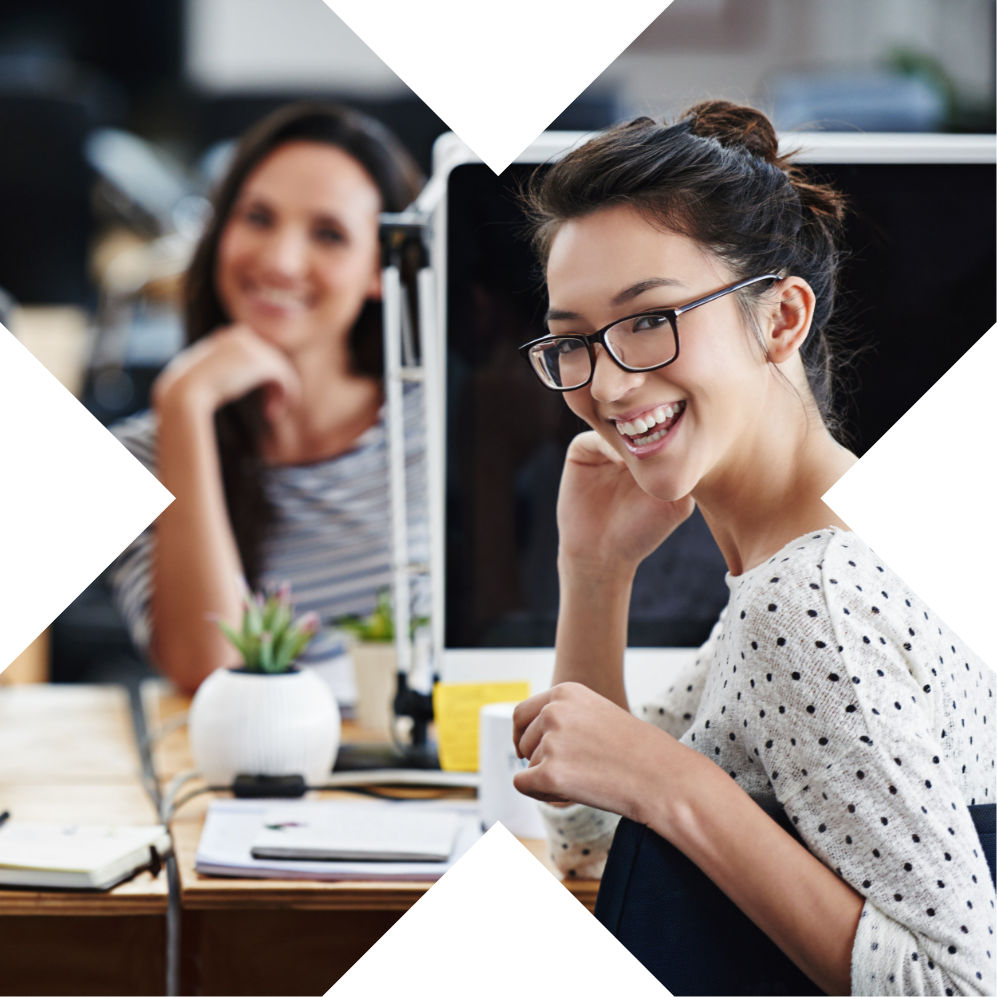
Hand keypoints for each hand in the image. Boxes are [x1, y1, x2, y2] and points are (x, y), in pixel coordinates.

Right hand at [152, 324, 302, 422]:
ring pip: (279, 368)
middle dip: (271, 385)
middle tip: (269, 408)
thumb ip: (223, 372)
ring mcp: (252, 346)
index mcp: (227, 334)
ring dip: (279, 392)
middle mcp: (241, 334)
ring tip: (271, 412)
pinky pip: (284, 377)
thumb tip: (237, 379)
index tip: (256, 396)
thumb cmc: (189, 388)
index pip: (255, 353)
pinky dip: (285, 394)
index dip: (260, 376)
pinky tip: (273, 413)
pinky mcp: (262, 362)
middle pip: (270, 359)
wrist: (185, 390)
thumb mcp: (205, 375)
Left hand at [511, 682, 671, 821]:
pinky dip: (540, 794)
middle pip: (523, 742)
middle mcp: (554, 711)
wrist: (664, 777)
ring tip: (586, 779)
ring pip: (528, 766)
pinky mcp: (550, 773)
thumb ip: (564, 718)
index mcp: (565, 692)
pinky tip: (569, 793)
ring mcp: (551, 741)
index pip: (521, 714)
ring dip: (547, 777)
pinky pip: (523, 785)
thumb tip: (525, 738)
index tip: (529, 750)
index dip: (523, 736)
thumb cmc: (637, 751)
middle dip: (538, 759)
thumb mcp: (596, 716)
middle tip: (571, 771)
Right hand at [557, 431, 694, 572]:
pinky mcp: (581, 451)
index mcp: (651, 450)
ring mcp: (603, 446)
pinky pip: (593, 437)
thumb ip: (687, 475)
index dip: (671, 421)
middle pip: (636, 414)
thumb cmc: (642, 531)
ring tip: (642, 451)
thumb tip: (694, 441)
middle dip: (649, 418)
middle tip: (663, 431)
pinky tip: (621, 463)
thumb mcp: (677, 504)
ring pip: (615, 422)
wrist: (602, 554)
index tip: (685, 430)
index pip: (661, 421)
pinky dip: (607, 445)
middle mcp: (626, 443)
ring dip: (628, 430)